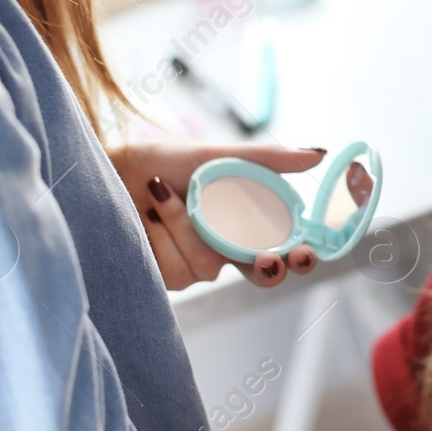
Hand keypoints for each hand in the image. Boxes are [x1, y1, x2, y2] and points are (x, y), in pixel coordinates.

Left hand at [107, 141, 337, 289]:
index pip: (284, 249)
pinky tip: (147, 215)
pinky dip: (163, 233)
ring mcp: (195, 267)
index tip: (303, 253)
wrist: (112, 169)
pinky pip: (177, 270)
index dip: (298, 258)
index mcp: (247, 222)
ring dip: (186, 225)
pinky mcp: (164, 277)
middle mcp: (226, 250)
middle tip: (266, 258)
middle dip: (267, 269)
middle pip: (260, 276)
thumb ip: (268, 159)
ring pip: (210, 267)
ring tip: (161, 192)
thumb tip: (319, 153)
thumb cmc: (165, 160)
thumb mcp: (219, 156)